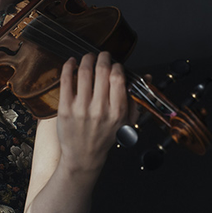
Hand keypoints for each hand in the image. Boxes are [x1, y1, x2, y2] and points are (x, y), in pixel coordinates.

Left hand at [57, 52, 128, 170]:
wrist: (83, 156)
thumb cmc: (105, 137)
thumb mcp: (127, 122)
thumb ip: (136, 99)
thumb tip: (146, 77)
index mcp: (117, 111)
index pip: (118, 78)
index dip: (117, 66)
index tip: (115, 65)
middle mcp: (99, 109)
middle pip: (102, 71)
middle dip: (103, 57)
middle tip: (102, 55)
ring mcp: (81, 109)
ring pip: (84, 73)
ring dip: (86, 59)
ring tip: (88, 57)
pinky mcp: (65, 109)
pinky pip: (66, 81)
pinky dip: (68, 67)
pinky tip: (71, 62)